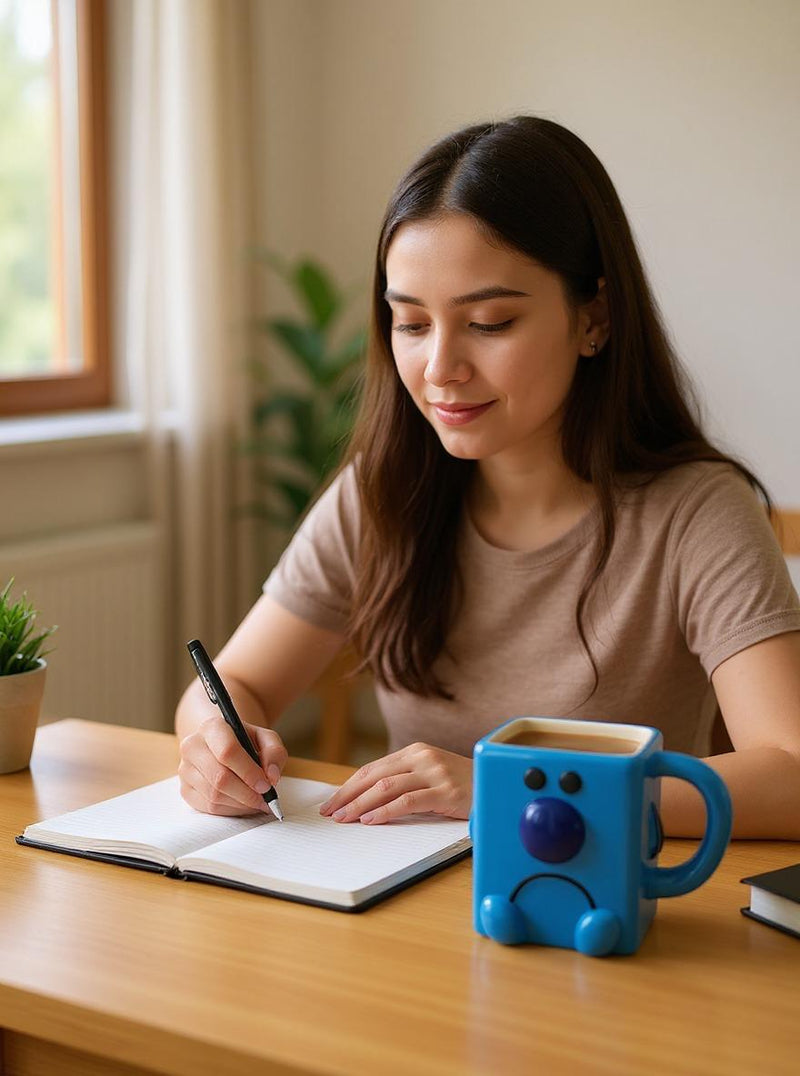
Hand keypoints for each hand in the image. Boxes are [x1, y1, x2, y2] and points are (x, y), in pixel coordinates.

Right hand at [178, 714, 287, 815]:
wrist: (222, 746)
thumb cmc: (245, 742)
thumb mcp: (265, 739)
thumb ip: (274, 752)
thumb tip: (271, 776)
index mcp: (212, 727)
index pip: (228, 752)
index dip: (249, 772)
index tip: (267, 785)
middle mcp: (193, 746)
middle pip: (220, 778)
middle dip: (247, 793)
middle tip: (265, 799)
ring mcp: (185, 769)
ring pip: (214, 796)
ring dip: (241, 804)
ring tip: (257, 801)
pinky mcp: (185, 789)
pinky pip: (209, 807)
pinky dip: (231, 810)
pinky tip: (243, 804)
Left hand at [319, 742, 471, 823]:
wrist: (498, 787)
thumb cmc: (462, 786)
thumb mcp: (430, 777)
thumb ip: (404, 781)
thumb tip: (365, 801)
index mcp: (415, 751)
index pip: (372, 768)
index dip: (349, 786)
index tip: (332, 802)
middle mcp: (422, 757)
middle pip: (374, 776)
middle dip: (348, 795)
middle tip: (330, 813)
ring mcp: (434, 773)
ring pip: (386, 786)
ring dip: (360, 804)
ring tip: (345, 818)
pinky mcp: (445, 791)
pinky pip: (407, 801)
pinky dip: (385, 811)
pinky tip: (371, 820)